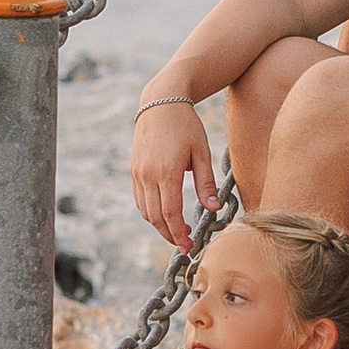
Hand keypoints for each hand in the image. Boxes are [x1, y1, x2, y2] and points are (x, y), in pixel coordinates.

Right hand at [131, 98, 217, 250]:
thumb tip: (214, 209)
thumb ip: (206, 183)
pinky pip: (140, 199)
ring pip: (145, 211)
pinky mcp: (134, 170)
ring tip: (177, 231)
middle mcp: (147, 175)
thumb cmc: (186, 125)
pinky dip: (151, 212)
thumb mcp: (201, 152)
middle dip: (169, 235)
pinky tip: (165, 213)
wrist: (161, 102)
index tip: (189, 246)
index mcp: (166, 172)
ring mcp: (137, 173)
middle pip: (155, 217)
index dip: (178, 234)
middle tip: (184, 245)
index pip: (170, 214)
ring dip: (159, 225)